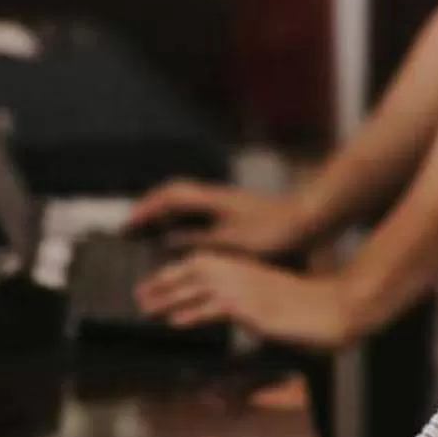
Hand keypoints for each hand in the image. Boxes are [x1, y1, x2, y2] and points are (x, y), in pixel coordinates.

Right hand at [125, 180, 309, 256]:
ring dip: (165, 211)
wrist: (309, 219)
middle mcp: (217, 196)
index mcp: (213, 200)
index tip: (128, 224)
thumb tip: (167, 239)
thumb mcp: (233, 243)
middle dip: (150, 206)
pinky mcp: (235, 210)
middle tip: (133, 224)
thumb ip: (198, 240)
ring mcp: (226, 201)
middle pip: (174, 192)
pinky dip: (183, 219)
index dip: (146, 209)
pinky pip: (198, 209)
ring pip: (186, 200)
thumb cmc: (276, 232)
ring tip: (150, 230)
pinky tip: (184, 236)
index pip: (169, 197)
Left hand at [134, 251, 356, 347]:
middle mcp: (241, 273)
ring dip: (168, 297)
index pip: (201, 263)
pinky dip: (192, 313)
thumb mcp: (270, 303)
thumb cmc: (307, 308)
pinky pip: (215, 308)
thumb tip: (230, 315)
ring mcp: (245, 288)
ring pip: (197, 287)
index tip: (154, 284)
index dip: (175, 273)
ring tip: (145, 308)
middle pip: (192, 271)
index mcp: (244, 268)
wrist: (335, 307)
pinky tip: (175, 321)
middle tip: (139, 295)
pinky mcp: (252, 307)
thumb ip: (246, 306)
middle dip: (162, 282)